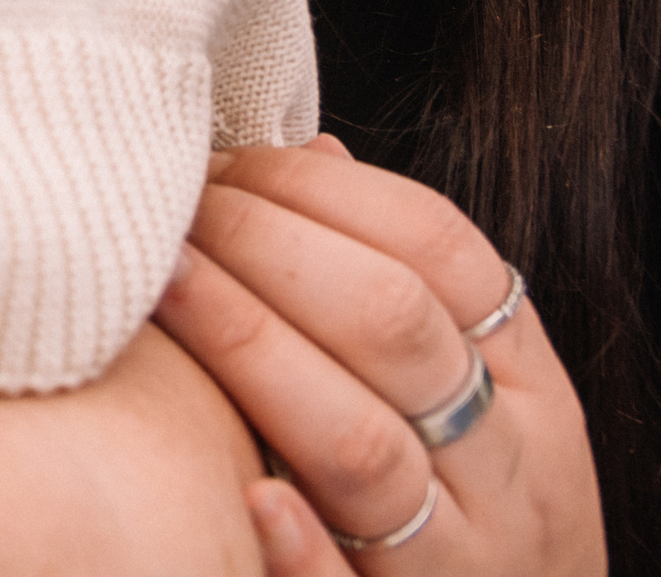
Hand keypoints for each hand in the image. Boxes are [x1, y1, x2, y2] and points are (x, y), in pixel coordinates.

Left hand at [152, 137, 603, 574]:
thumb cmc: (476, 505)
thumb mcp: (483, 399)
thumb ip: (405, 289)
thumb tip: (311, 156)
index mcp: (531, 386)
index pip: (439, 248)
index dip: (318, 191)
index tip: (222, 163)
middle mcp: (510, 468)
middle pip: (389, 324)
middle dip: (264, 247)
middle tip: (168, 213)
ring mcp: (461, 559)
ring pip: (360, 444)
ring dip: (249, 349)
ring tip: (161, 283)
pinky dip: (297, 540)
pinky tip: (243, 493)